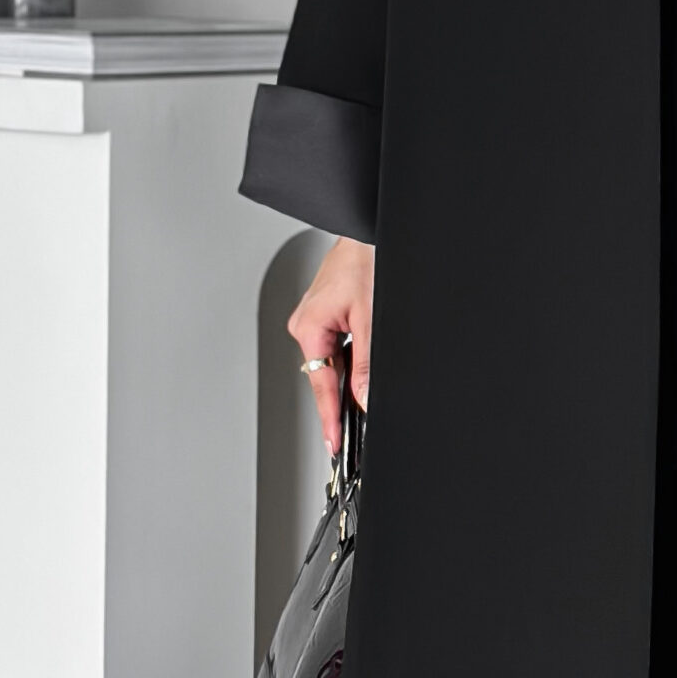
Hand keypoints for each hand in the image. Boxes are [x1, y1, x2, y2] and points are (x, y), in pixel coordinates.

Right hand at [288, 235, 373, 455]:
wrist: (365, 232)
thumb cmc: (364, 261)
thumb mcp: (370, 318)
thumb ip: (366, 363)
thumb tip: (365, 398)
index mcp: (308, 327)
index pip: (321, 385)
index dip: (330, 419)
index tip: (334, 445)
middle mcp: (305, 325)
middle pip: (325, 377)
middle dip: (340, 402)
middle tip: (350, 434)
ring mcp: (314, 320)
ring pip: (333, 362)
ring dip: (348, 377)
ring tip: (362, 393)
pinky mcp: (325, 315)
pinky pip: (336, 347)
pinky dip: (349, 360)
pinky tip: (361, 366)